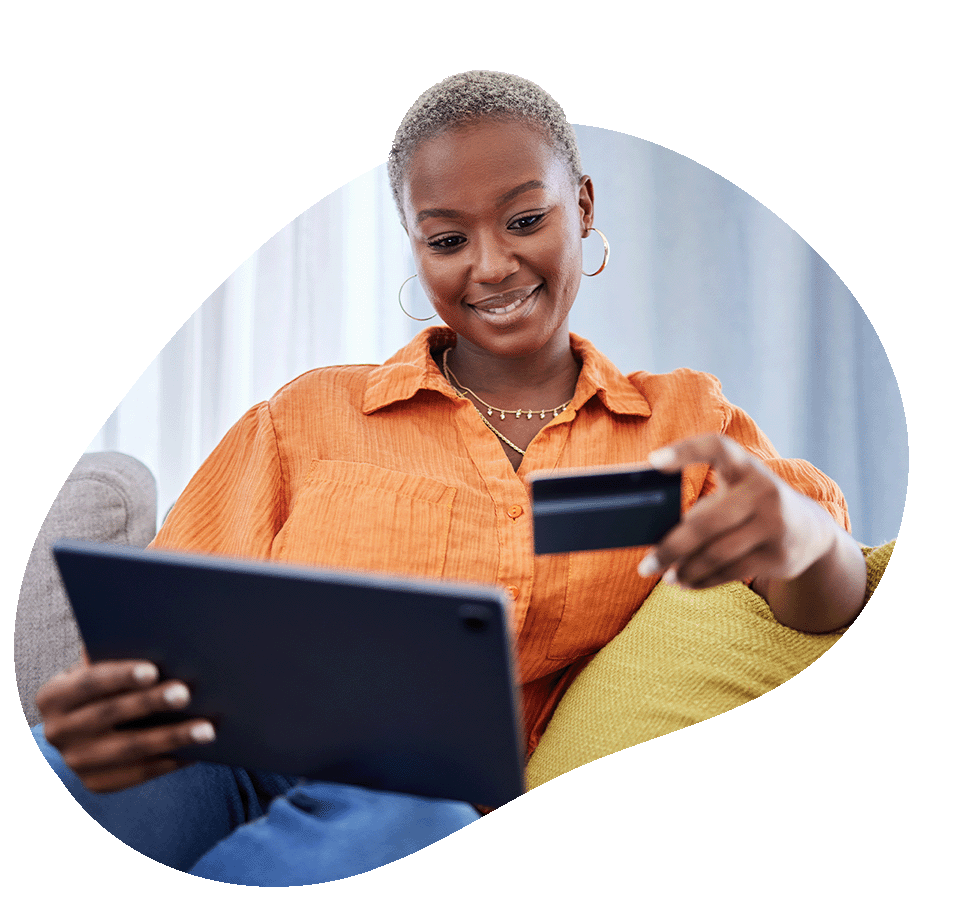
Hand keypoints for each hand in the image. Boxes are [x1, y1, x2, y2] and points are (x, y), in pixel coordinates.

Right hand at [36, 658, 215, 792]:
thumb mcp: (96, 669)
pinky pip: (138, 773)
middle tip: (186, 694)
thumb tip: (156, 640)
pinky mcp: (96, 783)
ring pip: (130, 749)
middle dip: (150, 703)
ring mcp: (76, 762)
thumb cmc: (102, 686)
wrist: (80, 730)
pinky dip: (170, 761)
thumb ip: (114, 656)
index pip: (89, 682)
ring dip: (171, 738)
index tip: (153, 670)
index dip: (121, 676)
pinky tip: (197, 751)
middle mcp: (57, 731)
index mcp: (53, 696)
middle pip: (110, 714)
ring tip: (206, 730)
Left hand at [636, 433, 865, 631]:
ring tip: (666, 577)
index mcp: (745, 466)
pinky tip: (686, 583)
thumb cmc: (751, 507)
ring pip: (717, 554)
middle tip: (645, 566)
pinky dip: (703, 581)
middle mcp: (763, 491)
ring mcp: (775, 524)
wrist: (810, 530)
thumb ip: (703, 506)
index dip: (685, 451)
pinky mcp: (780, 556)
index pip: (716, 447)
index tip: (653, 461)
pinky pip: (731, 572)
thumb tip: (656, 539)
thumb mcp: (735, 493)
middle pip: (706, 523)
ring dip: (685, 570)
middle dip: (671, 548)